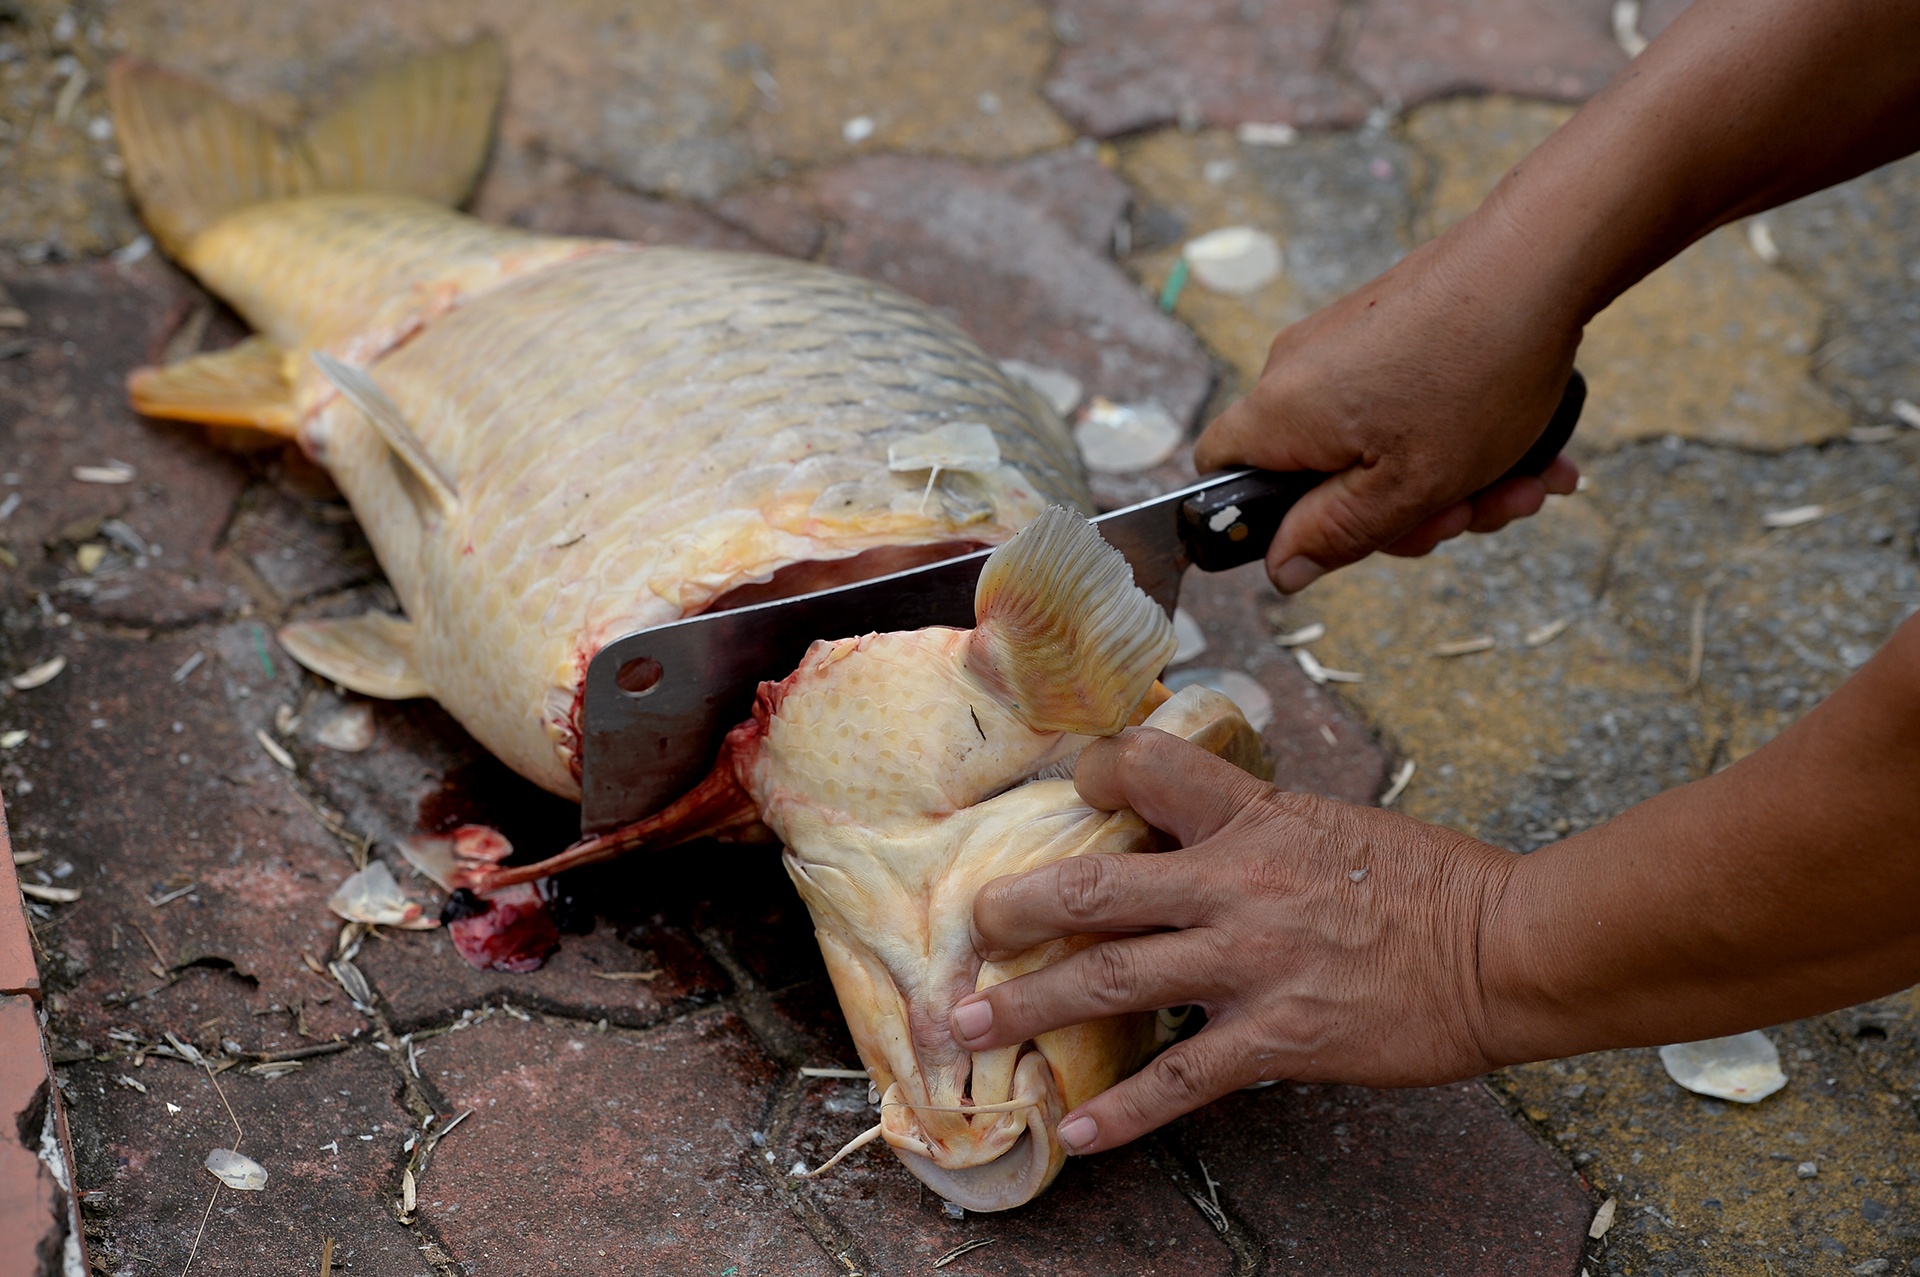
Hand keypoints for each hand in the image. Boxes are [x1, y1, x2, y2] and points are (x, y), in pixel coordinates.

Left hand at [947, 726, 1521, 1155]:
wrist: (1504, 946)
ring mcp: (1251, 963)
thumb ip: (1249, 824)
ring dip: (1030, 1004)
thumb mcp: (1328, 821)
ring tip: (969, 1026)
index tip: (1065, 788)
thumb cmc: (1427, 879)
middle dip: (1017, 908)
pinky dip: (1124, 1111)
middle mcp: (1234, 884)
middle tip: (971, 926)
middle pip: (1096, 886)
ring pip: (1111, 979)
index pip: (1147, 765)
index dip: (1093, 768)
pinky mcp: (1279, 1037)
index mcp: (1251, 817)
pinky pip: (1182, 1078)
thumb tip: (1183, 825)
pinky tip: (1076, 1132)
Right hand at [1192, 232, 1581, 593]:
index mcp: (1281, 413)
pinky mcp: (1389, 328)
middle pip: (1319, 477)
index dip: (1258, 522)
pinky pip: (1408, 407)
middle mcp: (1298, 372)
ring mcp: (1345, 346)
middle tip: (1470, 516)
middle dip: (1403, 514)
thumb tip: (1280, 572)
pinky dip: (1462, 437)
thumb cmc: (1475, 369)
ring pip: (1378, 448)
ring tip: (1526, 483)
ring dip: (1453, 483)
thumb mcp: (1408, 486)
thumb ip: (1336, 535)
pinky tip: (1532, 452)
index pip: (1220, 476)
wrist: (1541, 256)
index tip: (1331, 540)